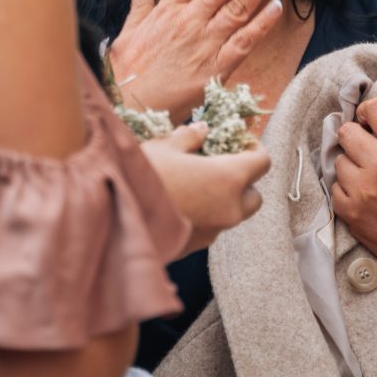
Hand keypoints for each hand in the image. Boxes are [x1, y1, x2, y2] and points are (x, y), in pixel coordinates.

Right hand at [110, 0, 282, 124]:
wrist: (129, 111)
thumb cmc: (126, 74)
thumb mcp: (127, 33)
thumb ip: (138, 3)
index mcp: (168, 9)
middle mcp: (189, 20)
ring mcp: (205, 43)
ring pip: (238, 4)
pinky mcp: (216, 69)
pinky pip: (244, 42)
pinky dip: (261, 23)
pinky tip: (277, 4)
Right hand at [142, 121, 270, 255]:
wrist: (114, 220)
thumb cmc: (143, 176)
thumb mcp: (165, 147)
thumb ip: (190, 137)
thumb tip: (202, 130)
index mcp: (229, 178)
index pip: (263, 162)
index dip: (253, 148)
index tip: (238, 141)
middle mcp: (229, 208)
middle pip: (254, 195)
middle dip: (244, 180)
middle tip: (220, 164)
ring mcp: (214, 231)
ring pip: (233, 214)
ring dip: (224, 199)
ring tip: (196, 182)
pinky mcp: (196, 246)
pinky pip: (212, 227)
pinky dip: (206, 214)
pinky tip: (180, 201)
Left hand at [332, 98, 376, 270]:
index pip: (375, 109)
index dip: (369, 111)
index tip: (368, 119)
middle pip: (346, 133)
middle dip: (355, 136)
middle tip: (365, 147)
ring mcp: (364, 191)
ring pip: (339, 162)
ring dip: (352, 166)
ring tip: (369, 176)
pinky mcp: (353, 215)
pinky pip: (335, 190)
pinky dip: (347, 191)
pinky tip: (364, 195)